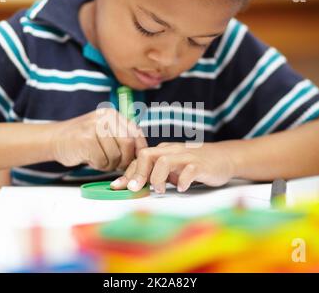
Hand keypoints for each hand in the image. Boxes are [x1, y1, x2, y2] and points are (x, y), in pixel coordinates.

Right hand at [51, 108, 146, 170]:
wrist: (55, 139)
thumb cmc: (85, 141)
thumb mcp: (106, 134)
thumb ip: (123, 139)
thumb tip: (143, 157)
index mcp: (114, 115)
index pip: (136, 133)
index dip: (139, 150)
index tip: (136, 162)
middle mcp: (105, 117)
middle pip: (128, 143)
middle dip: (126, 160)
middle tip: (118, 166)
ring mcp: (95, 126)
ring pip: (116, 154)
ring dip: (110, 165)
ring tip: (101, 161)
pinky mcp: (85, 138)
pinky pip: (102, 160)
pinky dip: (99, 166)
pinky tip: (91, 160)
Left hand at [110, 142, 234, 192]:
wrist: (223, 157)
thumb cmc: (194, 164)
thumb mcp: (172, 168)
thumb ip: (156, 173)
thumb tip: (135, 185)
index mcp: (163, 151)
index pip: (140, 159)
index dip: (127, 173)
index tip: (117, 187)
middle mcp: (172, 151)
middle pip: (147, 155)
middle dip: (138, 173)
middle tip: (134, 189)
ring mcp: (187, 156)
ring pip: (164, 160)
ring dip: (157, 177)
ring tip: (161, 191)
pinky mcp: (201, 164)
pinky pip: (189, 170)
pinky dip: (183, 180)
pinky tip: (182, 188)